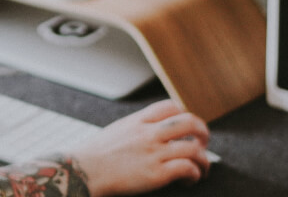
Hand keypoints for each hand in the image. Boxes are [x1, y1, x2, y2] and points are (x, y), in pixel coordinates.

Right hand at [71, 100, 210, 195]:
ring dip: (204, 160)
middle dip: (203, 132)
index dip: (185, 114)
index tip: (187, 128)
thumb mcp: (118, 130)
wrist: (84, 171)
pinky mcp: (156, 174)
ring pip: (194, 148)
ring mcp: (154, 153)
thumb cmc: (96, 155)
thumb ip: (137, 128)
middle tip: (203, 143)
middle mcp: (149, 133)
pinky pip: (187, 168)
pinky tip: (189, 180)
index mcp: (139, 120)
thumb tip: (151, 131)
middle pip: (189, 122)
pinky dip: (194, 174)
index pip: (171, 106)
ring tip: (202, 169)